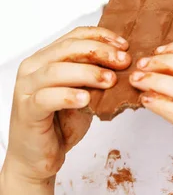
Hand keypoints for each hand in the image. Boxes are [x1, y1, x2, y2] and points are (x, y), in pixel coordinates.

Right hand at [4, 26, 130, 184]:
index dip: (101, 37)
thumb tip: (124, 60)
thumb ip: (95, 75)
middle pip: (68, 48)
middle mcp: (34, 67)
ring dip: (88, 72)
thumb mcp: (84, 92)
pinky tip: (86, 99)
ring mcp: (27, 88)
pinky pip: (47, 97)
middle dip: (100, 52)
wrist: (37, 158)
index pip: (75, 36)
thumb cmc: (61, 123)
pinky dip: (68, 95)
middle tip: (123, 61)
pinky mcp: (26, 110)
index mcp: (46, 57)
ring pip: (57, 70)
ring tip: (110, 80)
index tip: (124, 45)